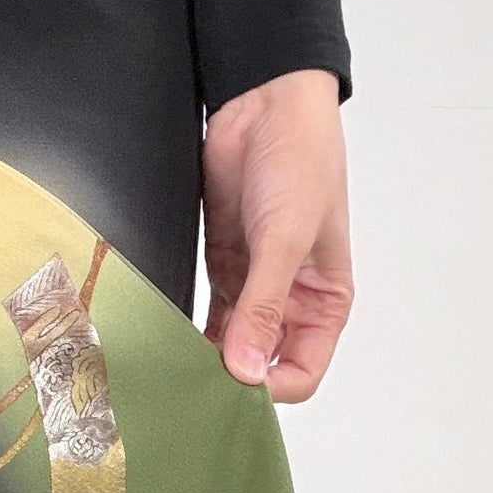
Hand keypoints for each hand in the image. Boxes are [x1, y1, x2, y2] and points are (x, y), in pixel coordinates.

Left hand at [201, 67, 352, 402]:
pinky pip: (206, 311)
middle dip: (232, 376)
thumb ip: (264, 306)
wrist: (268, 105)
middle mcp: (292, 300)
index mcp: (325, 302)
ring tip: (172, 365)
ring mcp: (255, 283)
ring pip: (230, 341)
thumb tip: (245, 369)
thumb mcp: (286, 239)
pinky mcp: (224, 263)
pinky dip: (189, 325)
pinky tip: (166, 335)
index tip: (231, 387)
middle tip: (191, 384)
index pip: (301, 372)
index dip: (270, 388)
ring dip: (205, 353)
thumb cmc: (302, 162)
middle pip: (262, 363)